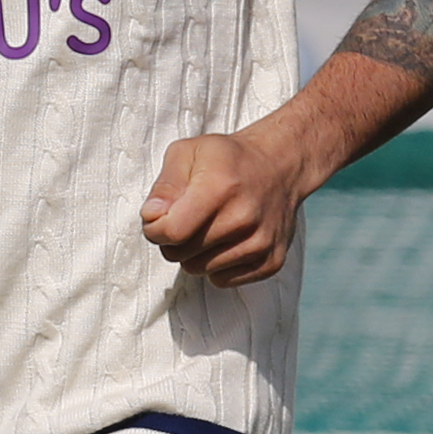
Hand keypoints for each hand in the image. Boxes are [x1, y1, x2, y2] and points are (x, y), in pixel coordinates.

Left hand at [141, 131, 312, 285]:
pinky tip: (226, 241)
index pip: (171, 232)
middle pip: (181, 255)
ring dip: (195, 254)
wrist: (280, 166)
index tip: (159, 218)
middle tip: (186, 219)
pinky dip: (216, 265)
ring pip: (199, 269)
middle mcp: (244, 218)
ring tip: (208, 228)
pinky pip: (222, 280)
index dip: (155, 229)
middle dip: (173, 241)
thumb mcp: (188, 153)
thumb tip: (151, 217)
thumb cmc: (227, 159)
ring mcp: (261, 242)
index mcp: (220, 187)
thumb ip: (165, 185)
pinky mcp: (272, 261)